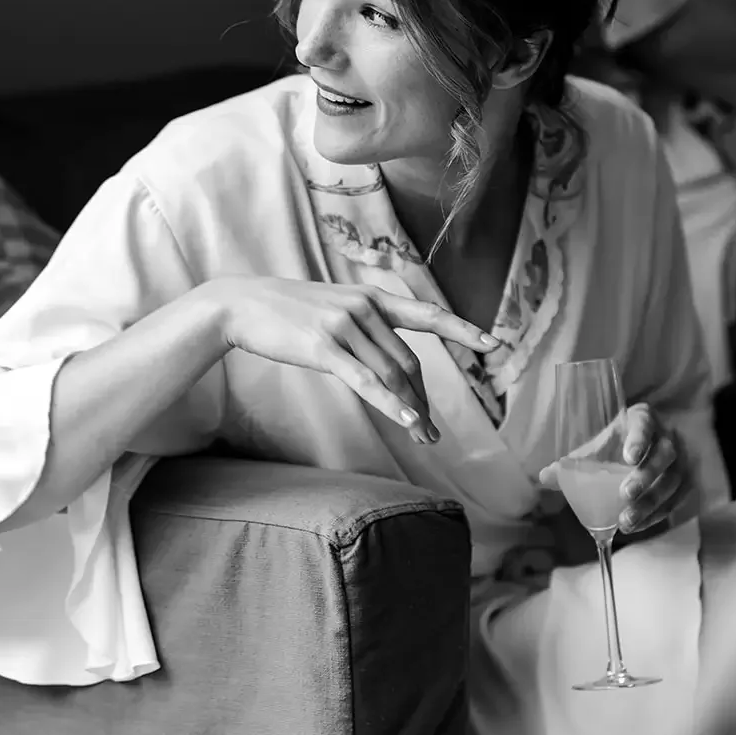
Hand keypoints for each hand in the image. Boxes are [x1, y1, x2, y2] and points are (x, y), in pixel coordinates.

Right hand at [199, 276, 497, 444]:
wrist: (242, 305)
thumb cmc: (290, 312)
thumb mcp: (336, 308)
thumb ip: (368, 329)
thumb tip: (395, 364)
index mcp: (373, 298)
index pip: (427, 314)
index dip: (462, 330)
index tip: (493, 344)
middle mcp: (365, 308)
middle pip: (409, 362)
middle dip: (424, 399)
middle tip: (432, 431)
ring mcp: (345, 326)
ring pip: (391, 375)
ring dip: (411, 410)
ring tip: (424, 437)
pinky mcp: (324, 348)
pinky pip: (365, 381)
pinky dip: (390, 402)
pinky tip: (407, 419)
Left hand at [538, 404, 692, 533]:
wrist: (646, 448)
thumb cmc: (617, 445)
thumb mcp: (597, 448)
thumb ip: (572, 463)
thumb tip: (544, 477)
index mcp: (643, 419)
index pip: (645, 425)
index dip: (639, 440)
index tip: (628, 457)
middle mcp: (668, 436)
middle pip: (665, 455)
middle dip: (646, 477)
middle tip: (624, 496)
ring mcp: (682, 459)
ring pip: (675, 480)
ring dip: (652, 503)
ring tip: (627, 521)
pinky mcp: (687, 481)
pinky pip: (678, 499)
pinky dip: (659, 514)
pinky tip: (639, 525)